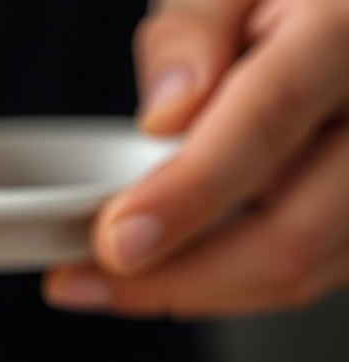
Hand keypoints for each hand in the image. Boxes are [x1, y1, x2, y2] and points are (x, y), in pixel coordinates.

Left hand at [44, 0, 348, 316]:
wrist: (340, 18)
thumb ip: (195, 27)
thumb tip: (167, 113)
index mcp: (348, 29)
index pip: (267, 123)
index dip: (186, 194)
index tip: (116, 241)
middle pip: (289, 235)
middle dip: (172, 279)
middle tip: (80, 281)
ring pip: (297, 273)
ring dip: (190, 292)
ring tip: (106, 282)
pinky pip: (305, 276)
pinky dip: (225, 285)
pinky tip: (168, 271)